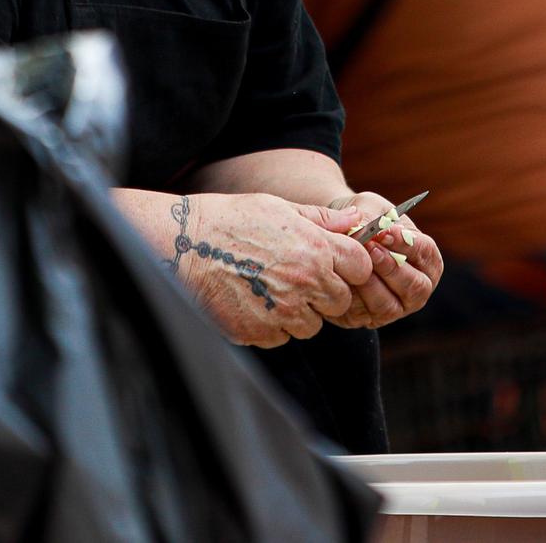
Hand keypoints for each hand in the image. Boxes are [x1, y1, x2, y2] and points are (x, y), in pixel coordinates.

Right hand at [169, 193, 374, 347]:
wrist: (184, 246)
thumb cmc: (231, 220)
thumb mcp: (279, 208)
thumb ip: (321, 219)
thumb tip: (355, 219)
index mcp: (315, 248)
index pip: (361, 267)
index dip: (351, 266)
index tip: (336, 264)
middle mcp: (306, 282)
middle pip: (341, 301)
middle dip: (327, 293)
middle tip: (299, 278)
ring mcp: (283, 311)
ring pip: (313, 325)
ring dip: (300, 313)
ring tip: (271, 288)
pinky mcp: (260, 332)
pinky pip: (282, 337)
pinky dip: (273, 325)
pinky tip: (253, 301)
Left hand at [324, 191, 443, 329]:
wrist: (340, 234)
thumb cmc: (364, 219)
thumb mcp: (372, 209)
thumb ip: (374, 219)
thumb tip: (369, 230)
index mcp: (428, 260)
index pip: (425, 253)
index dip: (407, 243)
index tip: (384, 231)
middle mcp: (418, 289)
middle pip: (415, 286)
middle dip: (391, 267)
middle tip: (370, 248)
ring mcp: (395, 308)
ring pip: (389, 305)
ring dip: (371, 283)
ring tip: (354, 262)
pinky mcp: (368, 319)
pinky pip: (363, 315)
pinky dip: (352, 298)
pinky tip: (341, 278)